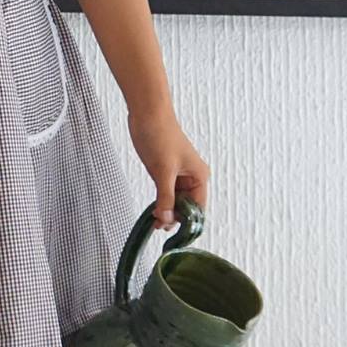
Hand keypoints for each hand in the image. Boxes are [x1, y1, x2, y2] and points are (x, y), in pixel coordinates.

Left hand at [127, 105, 209, 228]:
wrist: (147, 113)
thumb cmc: (160, 136)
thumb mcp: (163, 171)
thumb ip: (165, 197)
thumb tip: (166, 220)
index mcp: (199, 177)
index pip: (198, 208)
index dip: (187, 222)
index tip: (172, 233)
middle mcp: (193, 178)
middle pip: (187, 207)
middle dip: (175, 218)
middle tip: (158, 226)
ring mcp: (178, 175)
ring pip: (176, 201)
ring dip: (166, 211)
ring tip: (154, 222)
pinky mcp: (165, 172)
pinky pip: (166, 193)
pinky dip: (161, 202)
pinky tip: (153, 211)